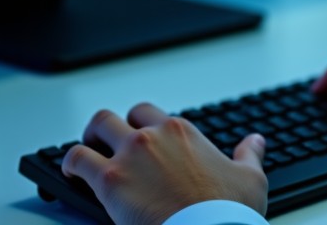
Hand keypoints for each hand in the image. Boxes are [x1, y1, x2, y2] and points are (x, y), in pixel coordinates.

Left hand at [62, 102, 267, 224]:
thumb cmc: (227, 213)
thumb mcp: (250, 180)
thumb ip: (250, 155)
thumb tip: (256, 141)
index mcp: (181, 132)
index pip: (150, 113)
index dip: (141, 126)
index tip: (139, 141)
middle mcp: (153, 136)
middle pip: (120, 115)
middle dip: (110, 129)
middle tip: (105, 145)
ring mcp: (129, 155)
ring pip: (96, 126)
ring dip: (87, 139)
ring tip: (83, 154)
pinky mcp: (110, 181)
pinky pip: (76, 159)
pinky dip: (70, 163)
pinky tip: (70, 173)